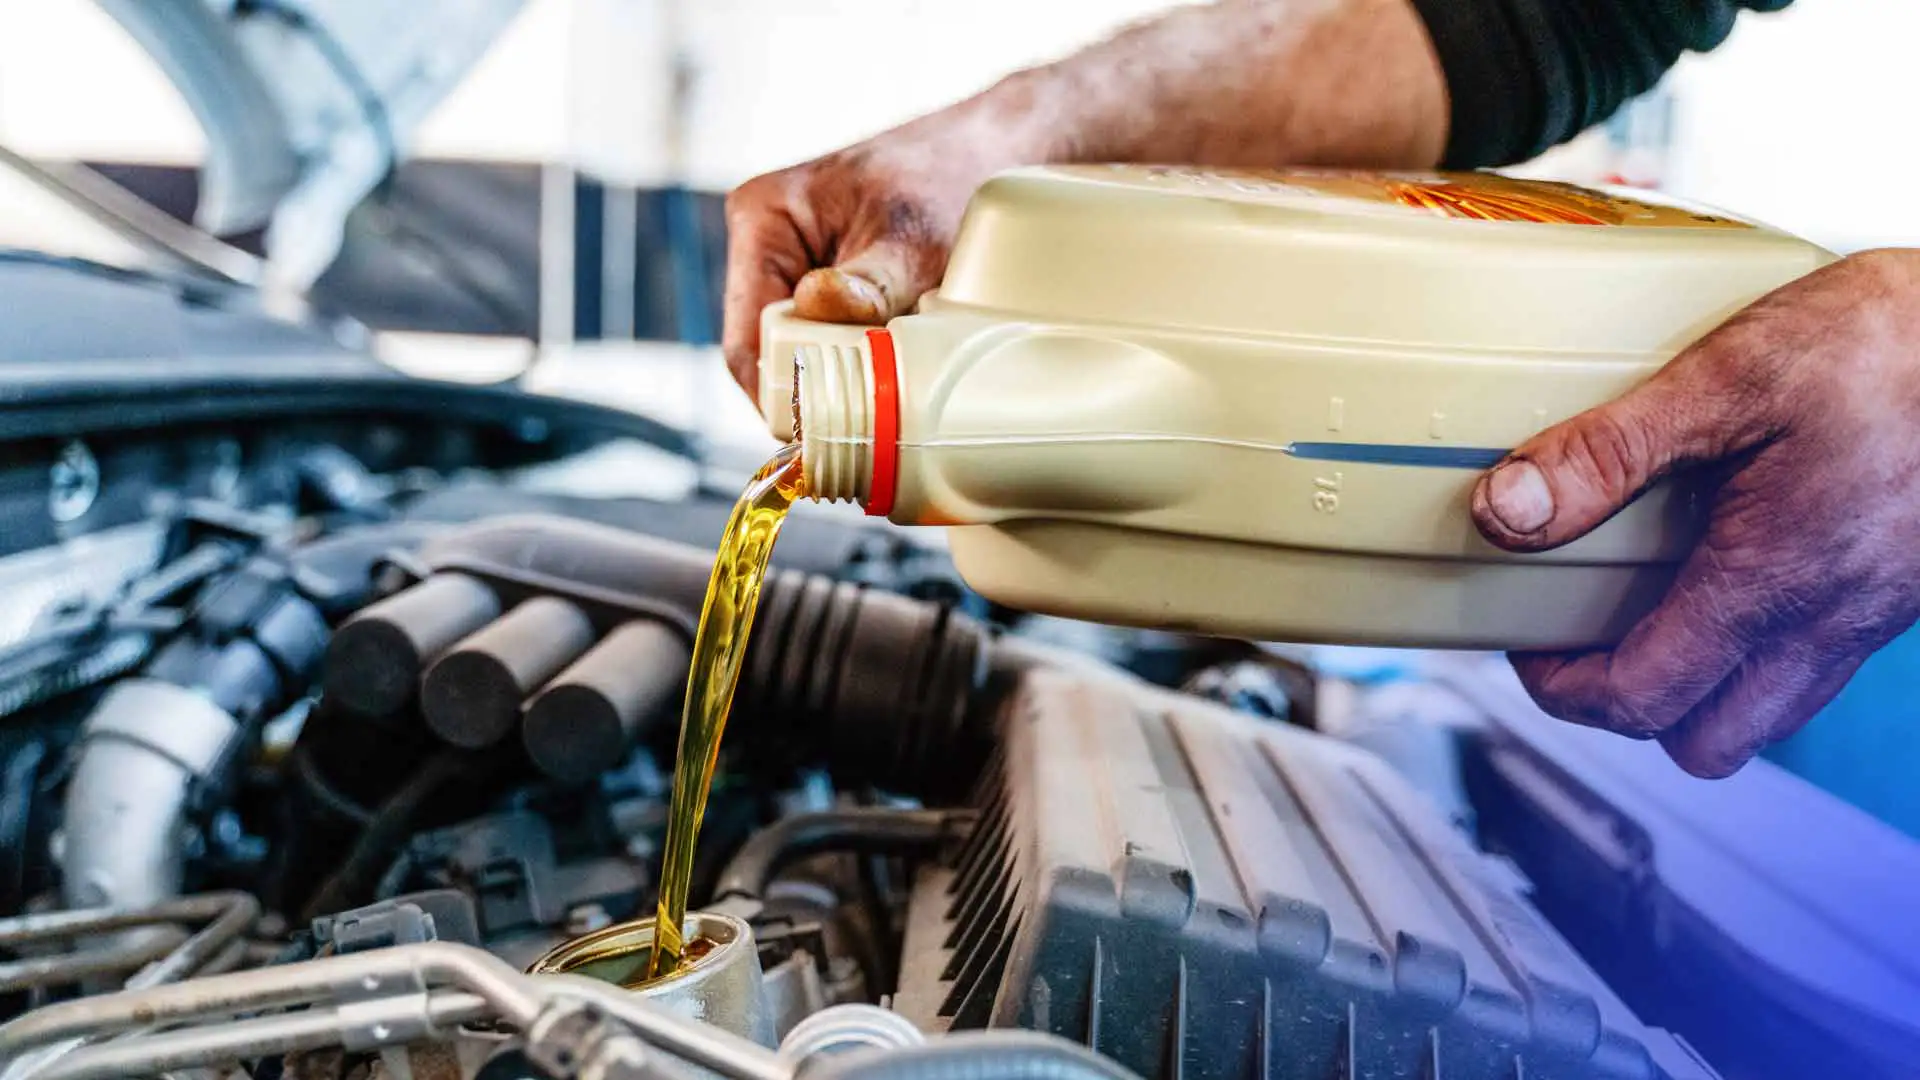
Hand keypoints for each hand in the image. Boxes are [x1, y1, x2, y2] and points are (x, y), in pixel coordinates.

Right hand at [721, 81, 1058, 396]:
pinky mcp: (828, 287)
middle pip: (768, 355)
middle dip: (817, 386)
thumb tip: (818, 307)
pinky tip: (892, 360)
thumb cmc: (948, 177)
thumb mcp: (914, 238)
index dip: (784, 392)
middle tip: (872, 409)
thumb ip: (870, 283)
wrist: (991, 153)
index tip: (830, 428)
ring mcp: (795, 268)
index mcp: (762, 220)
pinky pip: (828, 343)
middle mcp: (766, 245)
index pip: (746, 340)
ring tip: (890, 378)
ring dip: (842, 374)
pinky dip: (859, 359)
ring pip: (800, 354)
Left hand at [1470, 249, 1919, 777]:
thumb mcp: (1730, 376)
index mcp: (1772, 584)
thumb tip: (1507, 510)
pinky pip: (1812, 665)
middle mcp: (1830, 623)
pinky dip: (1753, 649)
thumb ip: (1609, 452)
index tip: (1524, 639)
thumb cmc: (1893, 345)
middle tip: (1579, 632)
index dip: (1560, 687)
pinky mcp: (1899, 592)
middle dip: (1625, 705)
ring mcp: (1873, 617)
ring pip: (1764, 715)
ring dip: (1693, 686)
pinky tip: (1729, 565)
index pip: (1640, 700)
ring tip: (1645, 601)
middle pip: (1704, 741)